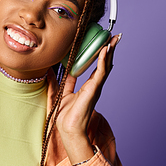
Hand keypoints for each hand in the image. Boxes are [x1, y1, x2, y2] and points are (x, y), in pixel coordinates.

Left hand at [56, 34, 120, 163]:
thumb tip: (51, 71)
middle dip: (110, 50)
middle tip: (114, 36)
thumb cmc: (66, 116)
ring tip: (114, 39)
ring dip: (110, 51)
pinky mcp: (94, 89)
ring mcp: (95, 87)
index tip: (103, 43)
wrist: (69, 128)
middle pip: (104, 64)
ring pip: (105, 66)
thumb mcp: (61, 93)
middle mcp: (94, 85)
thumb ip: (60, 82)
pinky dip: (103, 60)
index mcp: (87, 86)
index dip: (100, 55)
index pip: (96, 67)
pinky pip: (101, 72)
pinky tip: (106, 50)